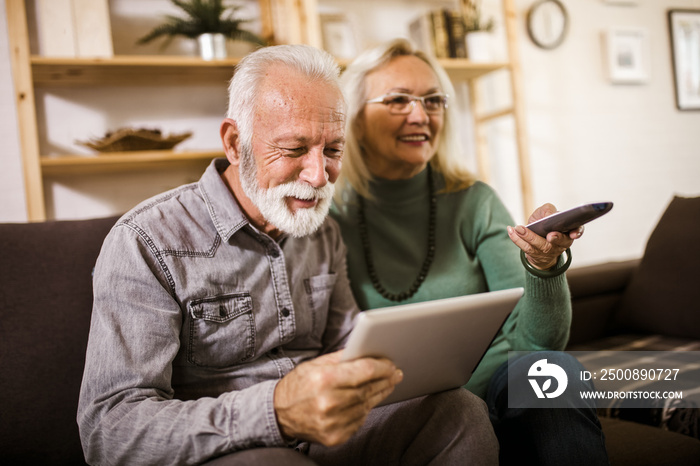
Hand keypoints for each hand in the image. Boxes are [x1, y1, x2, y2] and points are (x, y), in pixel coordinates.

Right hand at [273, 350, 402, 445]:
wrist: (278, 414)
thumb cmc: (298, 385)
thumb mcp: (315, 365)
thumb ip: (341, 358)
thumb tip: (366, 350)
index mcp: (324, 379)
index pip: (364, 371)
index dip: (382, 367)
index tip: (391, 364)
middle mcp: (329, 402)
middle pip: (368, 389)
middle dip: (385, 380)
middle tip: (396, 374)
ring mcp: (333, 423)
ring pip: (367, 406)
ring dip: (379, 394)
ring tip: (387, 385)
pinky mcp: (335, 437)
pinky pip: (359, 421)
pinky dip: (365, 409)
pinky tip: (368, 400)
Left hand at [507, 203, 583, 269]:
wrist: (537, 242)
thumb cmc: (545, 224)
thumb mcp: (546, 213)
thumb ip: (548, 210)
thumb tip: (548, 215)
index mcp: (568, 231)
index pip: (577, 231)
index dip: (577, 232)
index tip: (574, 234)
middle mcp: (561, 243)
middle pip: (559, 242)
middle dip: (556, 238)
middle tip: (550, 235)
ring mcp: (548, 251)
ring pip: (539, 246)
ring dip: (529, 237)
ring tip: (518, 228)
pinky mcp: (535, 255)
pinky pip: (525, 248)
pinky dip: (516, 239)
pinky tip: (511, 230)